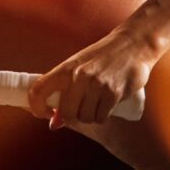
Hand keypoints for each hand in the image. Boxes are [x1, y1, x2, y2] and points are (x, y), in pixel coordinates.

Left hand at [26, 27, 160, 127]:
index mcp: (65, 69)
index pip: (38, 91)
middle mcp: (78, 76)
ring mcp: (96, 85)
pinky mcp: (113, 93)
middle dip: (72, 116)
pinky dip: (102, 116)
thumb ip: (64, 92)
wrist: (132, 45)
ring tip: (96, 103)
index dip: (37, 107)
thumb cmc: (102, 58)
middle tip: (80, 108)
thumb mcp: (79, 68)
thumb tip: (54, 124)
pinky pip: (101, 117)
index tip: (46, 113)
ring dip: (90, 116)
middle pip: (66, 113)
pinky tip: (106, 105)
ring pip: (85, 118)